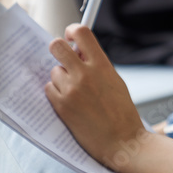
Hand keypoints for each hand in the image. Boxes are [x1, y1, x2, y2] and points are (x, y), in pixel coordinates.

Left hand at [45, 24, 147, 172]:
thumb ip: (97, 65)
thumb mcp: (115, 81)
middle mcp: (84, 74)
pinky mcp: (61, 106)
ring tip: (75, 92)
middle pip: (56, 46)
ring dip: (60, 78)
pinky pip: (49, 89)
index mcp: (102, 65)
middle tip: (64, 58)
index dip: (72, 30)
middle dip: (58, 49)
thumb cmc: (122, 113)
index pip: (82, 33)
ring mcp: (71, 90)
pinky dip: (56, 93)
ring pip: (54, 71)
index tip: (71, 36)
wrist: (122, 141)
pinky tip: (70, 102)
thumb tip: (79, 52)